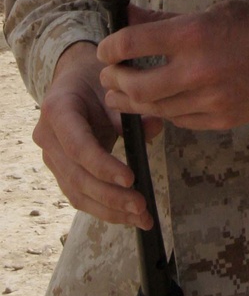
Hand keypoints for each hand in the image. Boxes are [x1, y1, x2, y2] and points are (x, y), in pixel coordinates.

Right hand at [33, 41, 156, 229]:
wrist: (75, 78)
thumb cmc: (96, 77)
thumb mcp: (113, 82)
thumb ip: (129, 108)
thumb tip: (153, 127)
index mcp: (57, 109)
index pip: (78, 145)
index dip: (103, 165)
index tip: (131, 179)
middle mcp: (47, 137)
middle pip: (77, 176)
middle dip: (110, 196)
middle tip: (141, 206)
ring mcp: (51, 156)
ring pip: (76, 192)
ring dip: (109, 209)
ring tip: (141, 217)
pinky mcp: (61, 170)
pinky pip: (79, 194)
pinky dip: (103, 207)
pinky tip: (127, 215)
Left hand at [97, 0, 248, 130]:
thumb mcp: (208, 13)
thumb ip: (163, 20)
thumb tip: (127, 17)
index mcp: (192, 35)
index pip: (131, 43)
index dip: (110, 48)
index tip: (105, 51)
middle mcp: (196, 70)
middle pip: (136, 85)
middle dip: (114, 81)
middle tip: (109, 77)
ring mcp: (209, 99)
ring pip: (155, 108)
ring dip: (132, 102)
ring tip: (123, 95)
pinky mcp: (220, 119)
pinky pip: (180, 121)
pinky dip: (165, 113)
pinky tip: (160, 105)